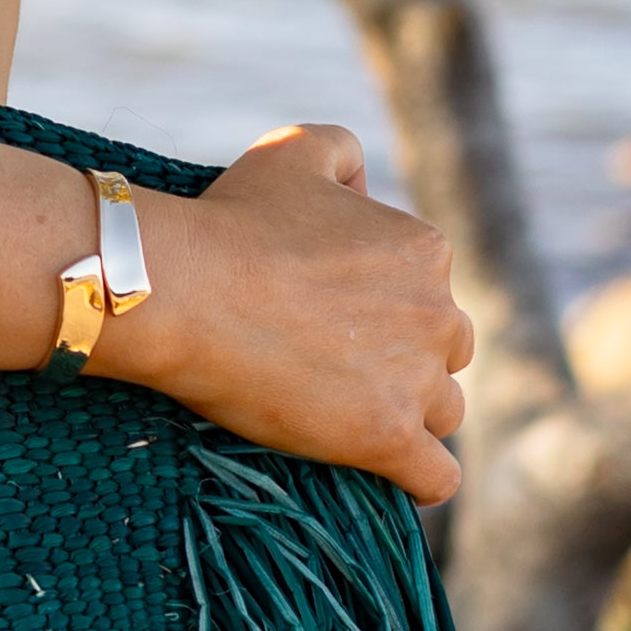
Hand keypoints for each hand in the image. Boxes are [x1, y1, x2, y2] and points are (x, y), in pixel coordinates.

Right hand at [108, 121, 470, 500]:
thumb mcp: (293, 151)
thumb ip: (343, 153)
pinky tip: (400, 476)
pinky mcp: (388, 437)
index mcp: (425, 250)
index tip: (330, 316)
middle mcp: (437, 313)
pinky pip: (438, 477)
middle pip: (446, 350)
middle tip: (338, 365)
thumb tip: (363, 187)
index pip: (428, 290)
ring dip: (411, 414)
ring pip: (444, 410)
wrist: (184, 290)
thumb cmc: (231, 221)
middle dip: (406, 359)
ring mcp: (416, 380)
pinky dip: (424, 478)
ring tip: (352, 416)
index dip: (383, 305)